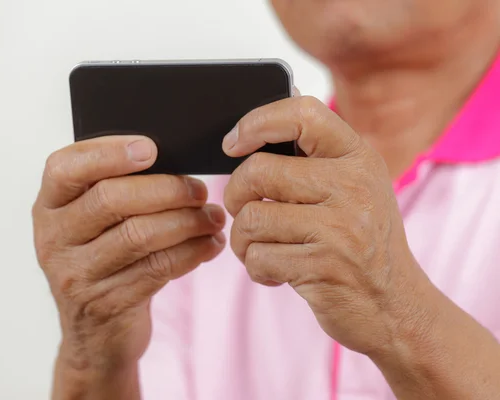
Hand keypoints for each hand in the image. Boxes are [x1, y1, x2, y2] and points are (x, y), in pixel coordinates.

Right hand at [32, 136, 225, 397]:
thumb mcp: (93, 224)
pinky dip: (191, 252)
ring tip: (213, 218)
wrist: (95, 333)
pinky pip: (156, 268)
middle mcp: (54, 238)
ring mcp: (76, 274)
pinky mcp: (106, 303)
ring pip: (139, 235)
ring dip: (187, 222)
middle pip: (111, 199)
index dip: (108, 153)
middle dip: (166, 190)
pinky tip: (210, 244)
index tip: (151, 149)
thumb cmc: (102, 259)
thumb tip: (175, 159)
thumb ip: (117, 189)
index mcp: (49, 206)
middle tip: (200, 191)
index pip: (65, 168)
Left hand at [222, 96, 432, 356]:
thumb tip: (263, 120)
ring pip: (251, 218)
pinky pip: (258, 257)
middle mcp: (352, 186)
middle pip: (258, 171)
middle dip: (235, 194)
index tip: (232, 143)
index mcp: (358, 158)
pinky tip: (277, 271)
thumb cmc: (361, 241)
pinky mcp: (322, 266)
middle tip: (243, 210)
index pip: (303, 114)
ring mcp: (339, 228)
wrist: (394, 305)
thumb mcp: (356, 188)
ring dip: (243, 240)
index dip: (258, 121)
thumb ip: (316, 157)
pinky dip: (256, 268)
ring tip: (261, 247)